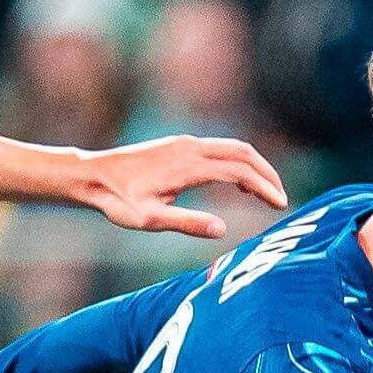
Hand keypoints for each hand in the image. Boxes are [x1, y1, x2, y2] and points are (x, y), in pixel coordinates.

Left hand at [77, 136, 288, 238]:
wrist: (92, 175)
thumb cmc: (117, 200)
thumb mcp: (149, 220)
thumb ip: (186, 223)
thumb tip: (222, 229)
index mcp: (188, 165)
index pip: (239, 171)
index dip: (264, 188)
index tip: (279, 205)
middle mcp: (190, 148)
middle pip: (243, 152)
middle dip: (267, 174)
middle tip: (281, 199)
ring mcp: (185, 143)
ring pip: (232, 148)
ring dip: (253, 167)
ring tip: (265, 194)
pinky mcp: (178, 146)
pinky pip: (218, 149)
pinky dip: (237, 163)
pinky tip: (237, 184)